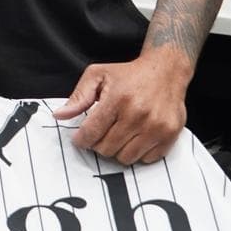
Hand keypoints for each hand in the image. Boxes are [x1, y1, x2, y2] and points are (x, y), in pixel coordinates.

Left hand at [52, 50, 192, 164]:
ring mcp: (156, 126)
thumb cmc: (128, 74)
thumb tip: (59, 116)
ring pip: (126, 158)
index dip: (81, 140)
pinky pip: (146, 159)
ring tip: (118, 135)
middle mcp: (138, 114)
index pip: (92, 132)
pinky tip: (136, 137)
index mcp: (118, 98)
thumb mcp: (98, 75)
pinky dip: (138, 153)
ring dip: (118, 150)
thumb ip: (78, 96)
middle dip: (99, 144)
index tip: (79, 139)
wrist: (165, 70)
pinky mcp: (170, 135)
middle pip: (107, 149)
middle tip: (101, 133)